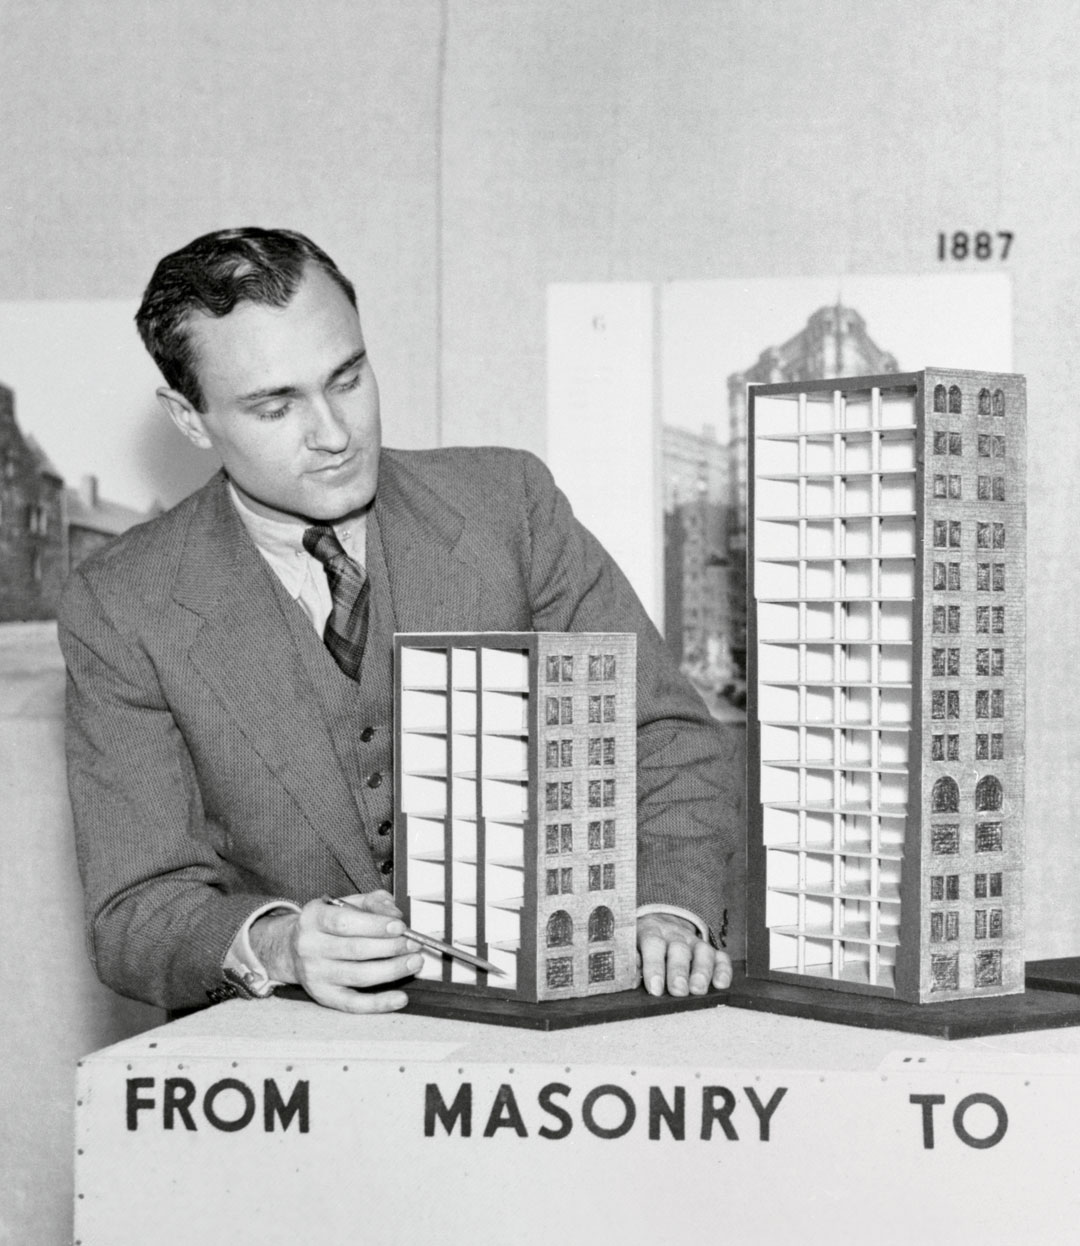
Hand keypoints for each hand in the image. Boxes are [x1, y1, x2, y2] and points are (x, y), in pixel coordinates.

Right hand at [250, 890, 421, 1013]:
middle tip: (414, 944)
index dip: (375, 925)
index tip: (400, 927)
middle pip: (355, 949)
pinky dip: (379, 1003)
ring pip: (359, 976)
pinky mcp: (323, 996)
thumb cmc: (328, 924)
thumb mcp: (345, 903)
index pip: (344, 922)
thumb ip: (372, 902)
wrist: (293, 948)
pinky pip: (354, 1004)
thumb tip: (394, 915)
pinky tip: (400, 998)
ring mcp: (315, 974)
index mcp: (313, 917)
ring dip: (392, 970)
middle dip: (391, 948)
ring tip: (414, 962)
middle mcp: (310, 946)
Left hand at [636, 912, 732, 997]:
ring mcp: (694, 942)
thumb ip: (631, 963)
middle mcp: (674, 935)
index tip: (655, 988)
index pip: (653, 944)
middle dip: (679, 971)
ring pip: (702, 952)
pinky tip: (721, 984)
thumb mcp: (631, 947)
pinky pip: (720, 957)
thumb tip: (631, 981)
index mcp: (651, 932)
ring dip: (701, 971)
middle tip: (678, 991)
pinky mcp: (710, 951)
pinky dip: (723, 970)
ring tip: (698, 989)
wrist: (659, 924)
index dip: (654, 966)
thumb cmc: (641, 944)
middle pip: (679, 949)